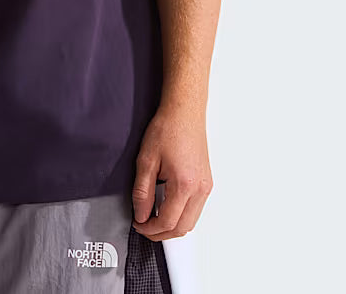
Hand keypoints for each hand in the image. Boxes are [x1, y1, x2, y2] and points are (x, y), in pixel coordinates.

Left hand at [131, 100, 212, 240]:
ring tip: (153, 217)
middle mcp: (200, 189)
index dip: (149, 229)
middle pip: (182, 228)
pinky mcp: (207, 182)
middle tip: (144, 226)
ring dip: (172, 226)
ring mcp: (206, 186)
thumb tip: (140, 214)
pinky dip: (181, 215)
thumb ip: (142, 192)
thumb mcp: (146, 160)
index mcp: (184, 184)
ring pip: (191, 222)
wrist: (184, 112)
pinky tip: (167, 206)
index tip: (138, 224)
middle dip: (161, 233)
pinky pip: (196, 209)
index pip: (167, 222)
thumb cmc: (168, 129)